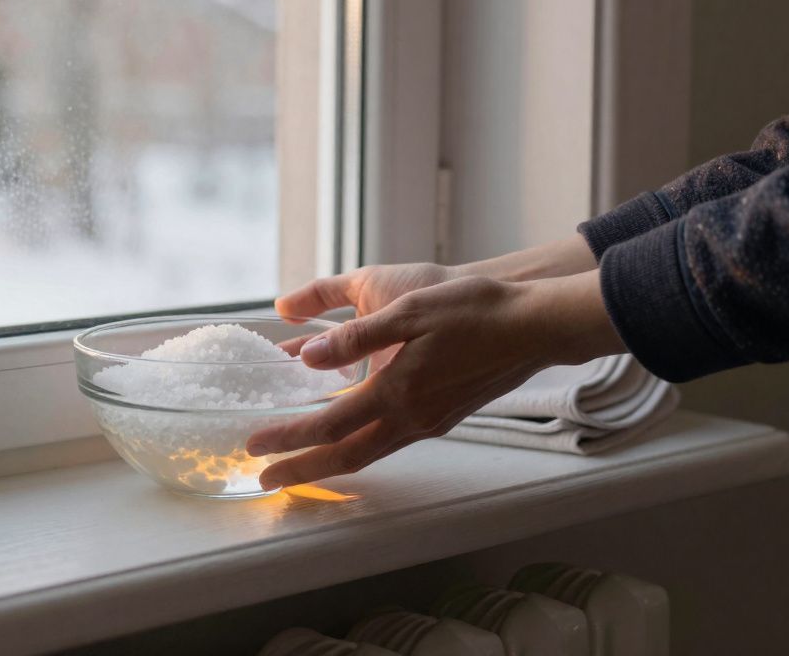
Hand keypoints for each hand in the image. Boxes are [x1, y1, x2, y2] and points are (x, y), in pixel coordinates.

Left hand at [249, 270, 623, 487]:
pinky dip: (358, 445)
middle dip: (301, 470)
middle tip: (264, 480)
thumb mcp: (408, 309)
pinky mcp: (442, 416)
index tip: (254, 445)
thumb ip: (354, 336)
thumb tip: (306, 356)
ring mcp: (430, 422)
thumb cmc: (473, 309)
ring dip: (329, 462)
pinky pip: (388, 441)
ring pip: (368, 453)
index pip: (327, 425)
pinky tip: (347, 434)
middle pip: (344, 457)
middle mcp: (412, 418)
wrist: (534, 324)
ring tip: (297, 466)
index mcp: (397, 392)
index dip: (287, 437)